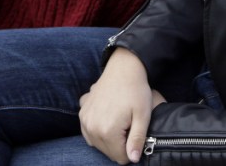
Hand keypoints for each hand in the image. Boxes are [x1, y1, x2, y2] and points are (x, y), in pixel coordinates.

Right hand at [79, 48, 163, 163]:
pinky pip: (88, 130)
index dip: (131, 149)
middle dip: (119, 144)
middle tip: (129, 125)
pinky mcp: (82, 111)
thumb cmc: (136, 91)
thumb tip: (133, 159)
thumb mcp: (143, 116)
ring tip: (120, 121)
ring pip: (97, 142)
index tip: (135, 134)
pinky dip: (97, 128)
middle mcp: (91, 127)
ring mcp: (84, 119)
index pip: (120, 157)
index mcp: (107, 131)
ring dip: (108, 137)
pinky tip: (108, 116)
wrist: (124, 67)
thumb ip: (137, 140)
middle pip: (107, 151)